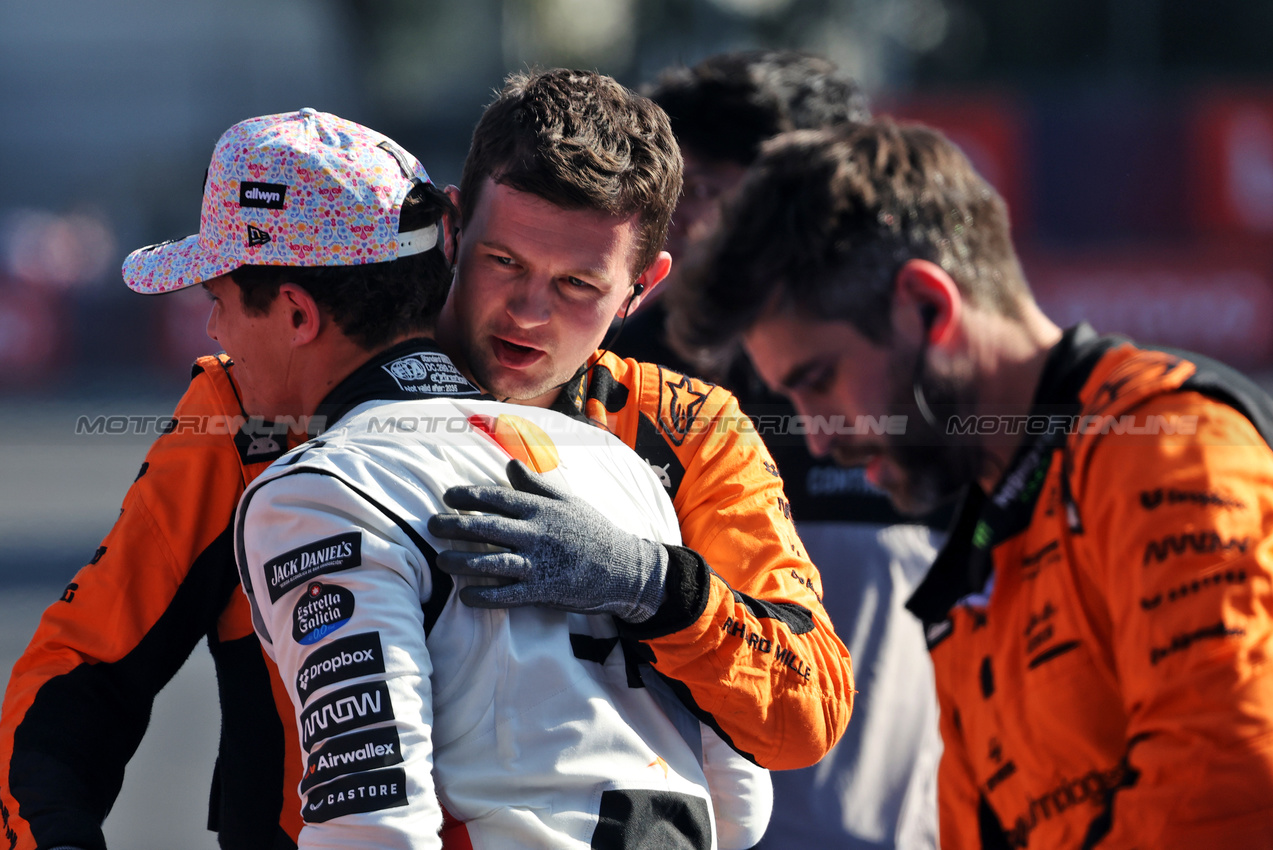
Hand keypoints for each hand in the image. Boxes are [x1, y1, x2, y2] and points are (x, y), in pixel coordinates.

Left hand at [426, 459, 668, 622]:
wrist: (623, 568)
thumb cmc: (593, 531)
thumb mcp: (568, 501)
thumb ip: (536, 484)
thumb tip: (509, 463)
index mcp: (542, 510)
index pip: (498, 498)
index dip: (470, 497)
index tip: (448, 496)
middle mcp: (537, 534)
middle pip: (488, 527)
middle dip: (456, 526)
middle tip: (431, 525)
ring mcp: (539, 563)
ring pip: (493, 561)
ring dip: (463, 561)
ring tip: (441, 560)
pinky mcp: (544, 590)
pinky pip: (508, 594)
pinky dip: (485, 595)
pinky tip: (465, 595)